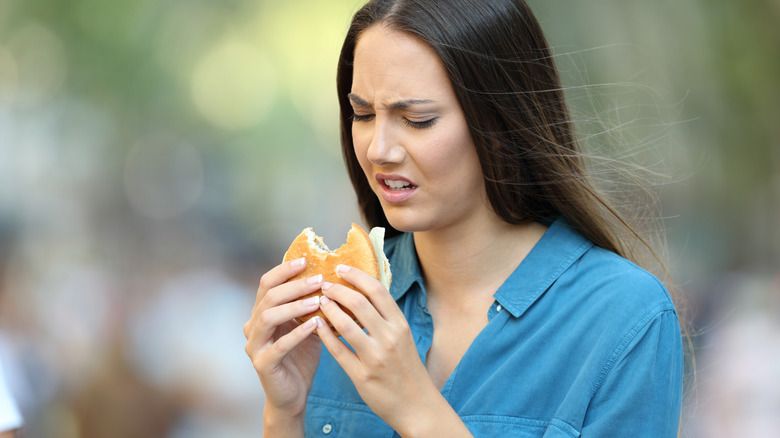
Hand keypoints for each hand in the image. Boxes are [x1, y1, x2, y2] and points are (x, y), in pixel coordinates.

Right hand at [243, 258, 324, 420]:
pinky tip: (316, 324)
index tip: (306, 260)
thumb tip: (333, 278)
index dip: (284, 270)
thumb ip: (312, 305)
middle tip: (319, 279)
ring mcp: (254, 346)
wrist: (293, 395)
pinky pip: (278, 346)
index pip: (267, 284)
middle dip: (294, 285)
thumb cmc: (301, 357)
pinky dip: (297, 333)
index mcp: (262, 313)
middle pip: (268, 296)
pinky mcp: (262, 364)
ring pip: (268, 317)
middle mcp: (252, 326)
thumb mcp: (307, 325)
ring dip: (294, 306)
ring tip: (318, 300)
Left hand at [315, 264, 438, 433]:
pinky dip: (324, 335)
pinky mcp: (362, 375)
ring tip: (319, 302)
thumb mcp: (403, 337)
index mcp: (400, 325)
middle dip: (338, 290)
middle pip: (359, 303)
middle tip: (324, 285)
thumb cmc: (406, 368)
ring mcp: (375, 357)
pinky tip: (316, 325)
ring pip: (345, 325)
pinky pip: (338, 350)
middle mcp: (389, 338)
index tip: (341, 268)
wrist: (416, 405)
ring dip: (328, 309)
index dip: (357, 276)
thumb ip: (385, 317)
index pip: (377, 290)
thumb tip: (364, 291)